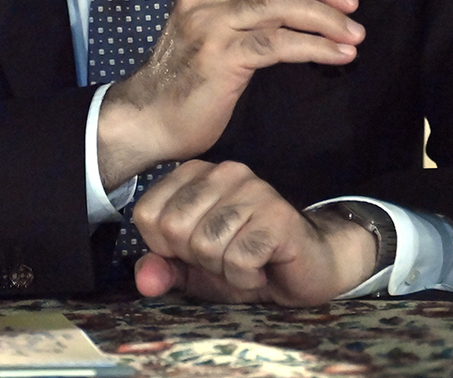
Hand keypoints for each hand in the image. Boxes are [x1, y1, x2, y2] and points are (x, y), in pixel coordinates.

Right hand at [96, 0, 359, 183]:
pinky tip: (339, 54)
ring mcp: (210, 23)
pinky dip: (316, 47)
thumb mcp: (209, 19)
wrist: (150, 115)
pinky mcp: (222, 57)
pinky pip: (279, 44)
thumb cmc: (187, 68)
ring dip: (326, 18)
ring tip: (353, 33)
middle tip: (351, 2)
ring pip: (280, 4)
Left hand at [130, 161, 377, 304]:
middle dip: (196, 259)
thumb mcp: (194, 269)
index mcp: (195, 173)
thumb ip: (163, 268)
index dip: (166, 247)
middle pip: (174, 229)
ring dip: (224, 270)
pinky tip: (263, 267)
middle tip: (226, 257)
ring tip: (247, 261)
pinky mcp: (277, 216)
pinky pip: (238, 259)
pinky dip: (246, 277)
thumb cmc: (247, 263)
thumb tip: (143, 281)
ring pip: (205, 246)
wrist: (308, 269)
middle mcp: (224, 172)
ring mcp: (253, 190)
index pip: (146, 214)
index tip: (197, 250)